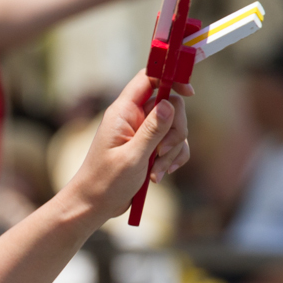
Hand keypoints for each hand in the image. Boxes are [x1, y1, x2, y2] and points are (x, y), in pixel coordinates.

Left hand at [64, 70, 188, 223]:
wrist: (94, 205)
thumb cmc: (105, 182)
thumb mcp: (132, 156)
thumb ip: (152, 130)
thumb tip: (170, 103)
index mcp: (123, 112)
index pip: (149, 78)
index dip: (170, 76)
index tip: (188, 92)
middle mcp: (133, 118)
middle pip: (170, 105)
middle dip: (175, 129)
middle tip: (161, 151)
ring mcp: (141, 133)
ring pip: (175, 127)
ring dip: (172, 150)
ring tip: (155, 171)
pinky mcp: (149, 148)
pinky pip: (174, 145)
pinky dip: (172, 159)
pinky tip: (159, 175)